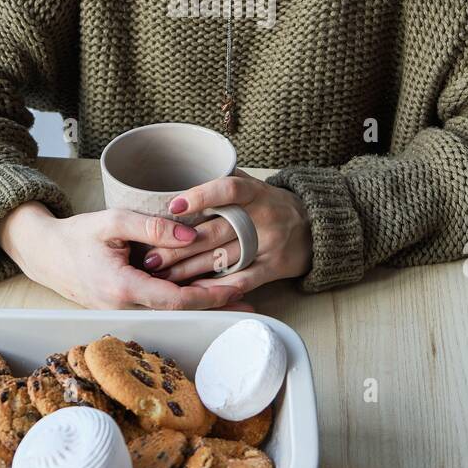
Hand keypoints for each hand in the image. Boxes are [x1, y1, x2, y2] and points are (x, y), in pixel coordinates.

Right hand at [0, 202, 256, 311]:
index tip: (236, 292)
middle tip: (250, 305)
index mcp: (123, 287)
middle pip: (179, 310)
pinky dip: (182, 299)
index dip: (209, 297)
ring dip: (201, 305)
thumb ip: (153, 227)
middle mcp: (124, 307)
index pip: (176, 299)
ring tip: (237, 300)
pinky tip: (204, 292)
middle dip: (214, 307)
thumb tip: (191, 234)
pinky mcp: (123, 307)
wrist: (45, 254)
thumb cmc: (77, 235)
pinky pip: (158, 305)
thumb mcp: (114, 221)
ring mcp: (122, 311)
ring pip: (170, 310)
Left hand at [140, 169, 312, 296]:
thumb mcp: (255, 184)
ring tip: (161, 274)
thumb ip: (224, 179)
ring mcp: (269, 244)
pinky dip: (216, 287)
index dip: (201, 196)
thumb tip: (179, 177)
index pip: (229, 189)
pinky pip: (241, 280)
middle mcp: (264, 217)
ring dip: (188, 269)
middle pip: (216, 232)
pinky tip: (193, 290)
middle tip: (150, 255)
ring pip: (223, 259)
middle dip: (179, 246)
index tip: (173, 207)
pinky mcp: (273, 268)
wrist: (316, 227)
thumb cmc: (273, 204)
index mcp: (257, 192)